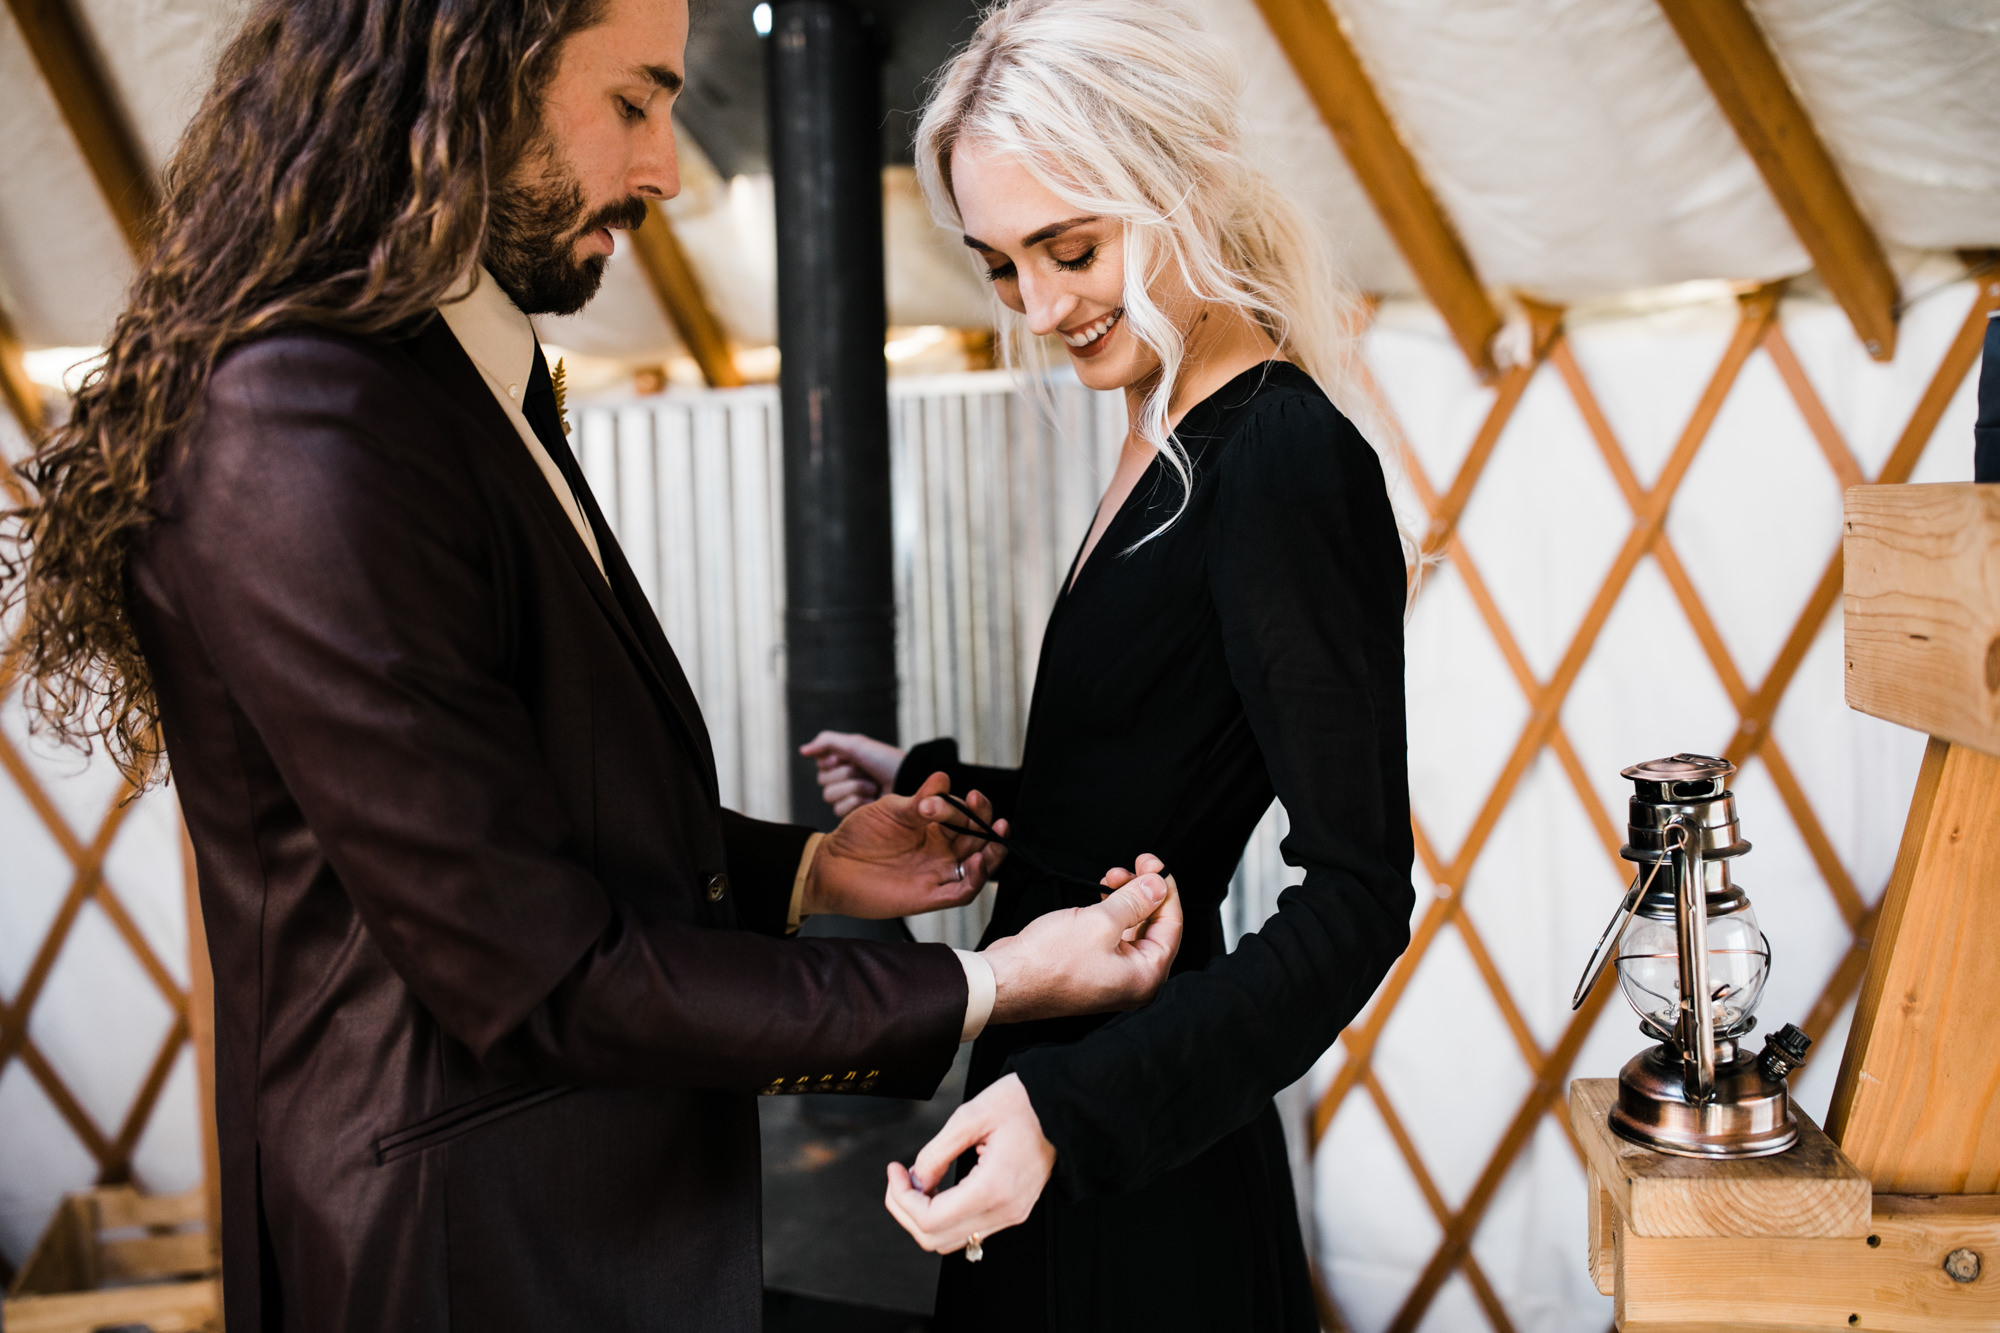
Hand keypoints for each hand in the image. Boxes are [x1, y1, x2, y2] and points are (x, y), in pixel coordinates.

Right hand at [800, 731, 906, 815]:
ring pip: (829, 796)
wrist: (907, 780)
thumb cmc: (884, 760)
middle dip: (847, 774)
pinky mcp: (854, 815)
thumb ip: (827, 742)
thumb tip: (802, 751)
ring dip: (854, 788)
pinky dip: (857, 803)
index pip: (820, 764)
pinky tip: (871, 800)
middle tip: (866, 772)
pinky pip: (839, 811)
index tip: (853, 757)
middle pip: (823, 781)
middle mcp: (842, 779)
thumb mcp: (856, 744)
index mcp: (841, 762)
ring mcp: (848, 798)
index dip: (835, 761)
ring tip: (872, 786)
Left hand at [805, 771, 1008, 917]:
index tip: (959, 795)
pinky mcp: (931, 896)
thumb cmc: (859, 834)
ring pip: (980, 865)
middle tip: (980, 804)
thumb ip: (919, 800)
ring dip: (993, 850)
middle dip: (986, 820)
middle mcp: (941, 850)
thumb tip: (943, 778)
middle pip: (979, 838)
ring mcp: (938, 872)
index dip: (967, 805)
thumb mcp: (890, 810)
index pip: (964, 815)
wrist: (831, 865)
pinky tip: (979, 860)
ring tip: (997, 832)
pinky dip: (977, 877)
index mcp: (934, 827)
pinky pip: (963, 891)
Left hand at [884, 1073, 1053, 1254]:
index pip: (930, 1220)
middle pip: (935, 1239)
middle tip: (898, 1176)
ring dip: (923, 1215)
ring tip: (916, 1180)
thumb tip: (914, 1180)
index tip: (894, 1169)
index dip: (901, 1199)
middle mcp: (1005, 1211)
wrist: (1062, 1106)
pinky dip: (944, 1215)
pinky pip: (968, 1229)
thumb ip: (936, 1152)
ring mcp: (1012, 1214)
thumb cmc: (1022, 1103)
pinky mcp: (1013, 1210)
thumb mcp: (970, 1116)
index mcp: (994, 1188)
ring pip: (950, 1240)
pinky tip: (938, 1187)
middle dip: (905, 1209)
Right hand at [980, 856, 1180, 1022]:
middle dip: (1145, 891)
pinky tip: (1102, 893)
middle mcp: (1133, 980)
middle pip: (1154, 926)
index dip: (1165, 889)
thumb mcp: (1099, 922)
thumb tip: (1158, 886)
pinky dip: (1110, 912)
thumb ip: (1134, 901)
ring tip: (1113, 876)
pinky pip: (1112, 935)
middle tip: (1136, 865)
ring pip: (1132, 928)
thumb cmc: (1046, 965)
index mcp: (1146, 976)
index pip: (1172, 926)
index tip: (1154, 865)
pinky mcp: (1092, 966)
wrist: (1005, 981)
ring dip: (1126, 898)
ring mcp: (1112, 974)